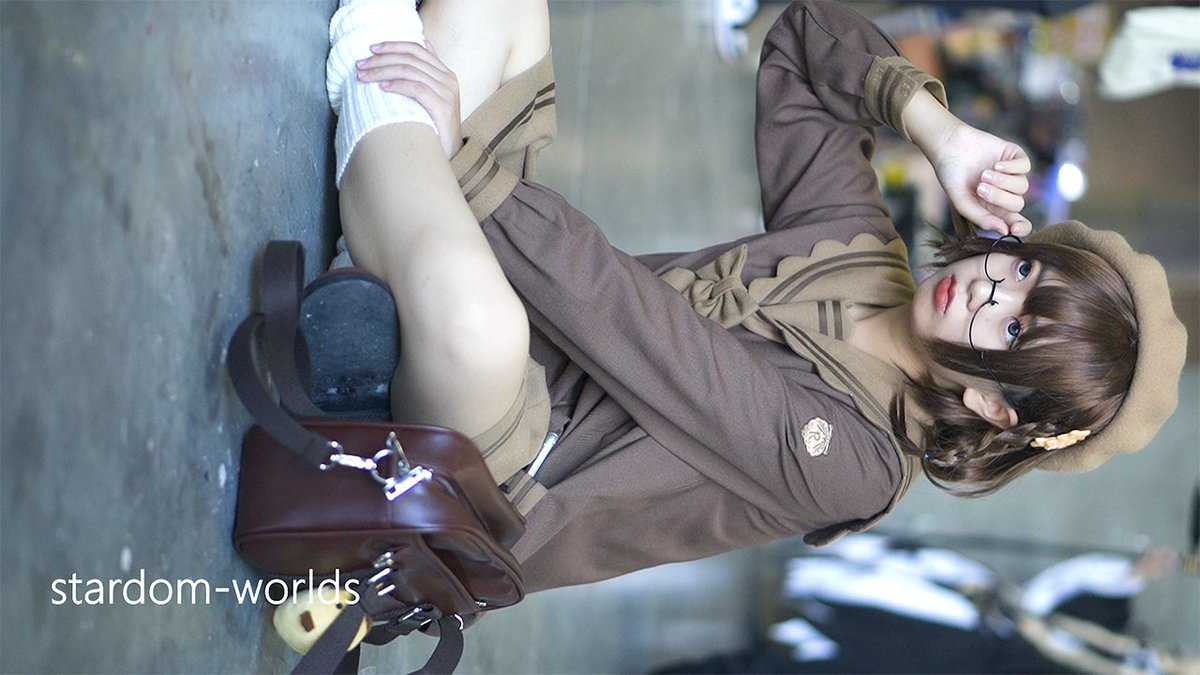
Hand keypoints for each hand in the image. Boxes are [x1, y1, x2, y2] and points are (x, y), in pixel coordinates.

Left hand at [356, 40, 462, 158]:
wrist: (450, 153)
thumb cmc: (435, 127)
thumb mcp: (432, 96)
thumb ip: (426, 73)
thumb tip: (422, 44)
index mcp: (445, 73)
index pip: (417, 49)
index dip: (393, 46)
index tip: (371, 49)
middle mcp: (448, 79)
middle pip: (410, 59)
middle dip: (382, 60)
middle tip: (360, 65)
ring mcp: (447, 93)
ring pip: (410, 71)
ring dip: (383, 71)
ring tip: (364, 76)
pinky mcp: (443, 107)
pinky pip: (417, 89)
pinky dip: (398, 85)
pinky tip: (383, 87)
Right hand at [930, 122, 1031, 235]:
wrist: (948, 146)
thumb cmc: (952, 176)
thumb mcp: (961, 201)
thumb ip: (981, 218)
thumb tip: (1004, 231)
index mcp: (994, 209)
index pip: (1016, 223)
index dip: (1021, 228)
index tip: (1014, 228)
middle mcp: (1005, 193)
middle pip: (1017, 204)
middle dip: (999, 198)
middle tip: (980, 188)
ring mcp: (1012, 175)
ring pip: (1022, 186)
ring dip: (1002, 181)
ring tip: (983, 174)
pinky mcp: (1015, 156)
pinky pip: (1025, 167)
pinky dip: (1011, 167)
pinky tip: (996, 165)